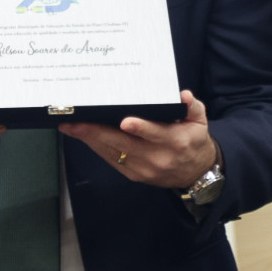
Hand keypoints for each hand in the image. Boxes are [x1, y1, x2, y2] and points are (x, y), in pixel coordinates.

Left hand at [59, 90, 217, 188]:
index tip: (125, 122)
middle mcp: (157, 157)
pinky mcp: (133, 175)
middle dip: (97, 132)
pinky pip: (111, 159)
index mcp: (175, 142)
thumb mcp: (200, 121)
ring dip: (90, 140)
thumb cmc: (193, 140)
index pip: (155, 134)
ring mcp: (143, 169)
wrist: (195, 173)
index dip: (140, 128)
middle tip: (77, 121)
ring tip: (71, 126)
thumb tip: (183, 95)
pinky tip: (83, 136)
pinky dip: (96, 146)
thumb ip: (192, 106)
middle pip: (124, 144)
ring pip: (113, 152)